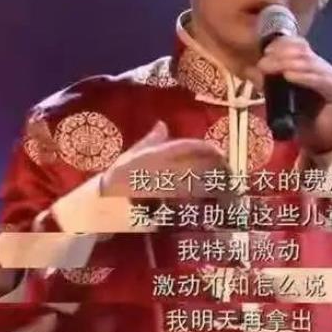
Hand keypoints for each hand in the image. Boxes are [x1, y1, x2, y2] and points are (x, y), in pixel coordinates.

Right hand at [101, 120, 229, 197]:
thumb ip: (151, 140)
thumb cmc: (117, 177)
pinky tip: (208, 206)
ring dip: (214, 187)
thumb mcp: (133, 154)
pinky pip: (191, 204)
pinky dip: (202, 204)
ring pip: (199, 185)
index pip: (189, 146)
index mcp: (158, 153)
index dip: (207, 149)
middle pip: (200, 165)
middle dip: (218, 169)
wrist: (102, 202)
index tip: (220, 153)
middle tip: (230, 174)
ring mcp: (166, 188)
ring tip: (226, 190)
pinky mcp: (166, 206)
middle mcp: (165, 167)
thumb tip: (162, 124)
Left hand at [244, 36, 331, 153]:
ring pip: (310, 64)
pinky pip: (320, 81)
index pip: (300, 46)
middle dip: (280, 55)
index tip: (264, 51)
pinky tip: (288, 76)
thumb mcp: (285, 99)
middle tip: (262, 63)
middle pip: (303, 53)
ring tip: (268, 67)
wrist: (325, 143)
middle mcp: (327, 69)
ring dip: (286, 64)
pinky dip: (303, 77)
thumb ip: (274, 84)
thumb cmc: (305, 121)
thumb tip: (253, 71)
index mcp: (315, 67)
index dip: (282, 45)